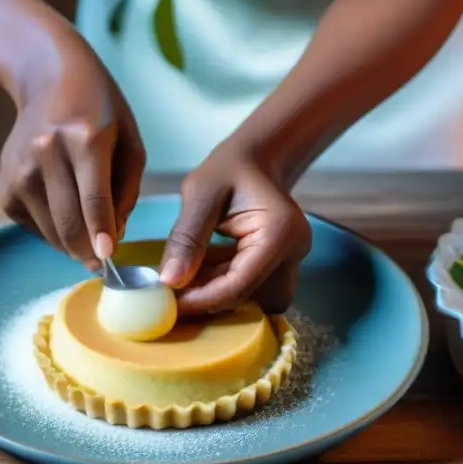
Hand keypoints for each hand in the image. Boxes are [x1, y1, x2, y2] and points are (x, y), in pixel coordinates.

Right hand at [0, 32, 144, 266]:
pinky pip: (33, 226)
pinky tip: (63, 208)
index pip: (94, 200)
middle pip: (69, 223)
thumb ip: (127, 190)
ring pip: (50, 231)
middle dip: (88, 251)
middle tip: (102, 261)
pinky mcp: (5, 187)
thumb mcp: (129, 141)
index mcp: (85, 139)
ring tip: (88, 231)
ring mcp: (20, 171)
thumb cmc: (100, 111)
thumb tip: (114, 234)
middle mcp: (46, 154)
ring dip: (73, 244)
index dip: (102, 235)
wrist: (47, 78)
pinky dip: (52, 230)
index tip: (109, 257)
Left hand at [159, 144, 311, 315]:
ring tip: (186, 279)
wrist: (256, 160)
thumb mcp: (200, 193)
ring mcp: (291, 262)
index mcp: (279, 233)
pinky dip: (224, 285)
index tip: (169, 303)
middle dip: (210, 300)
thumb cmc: (229, 168)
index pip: (240, 284)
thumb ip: (186, 237)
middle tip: (174, 295)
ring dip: (217, 293)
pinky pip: (252, 289)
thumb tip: (169, 281)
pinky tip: (200, 272)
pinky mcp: (280, 267)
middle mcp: (293, 253)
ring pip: (253, 299)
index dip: (202, 300)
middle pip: (251, 299)